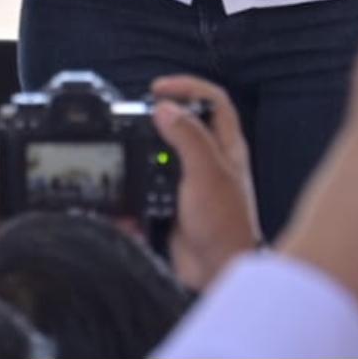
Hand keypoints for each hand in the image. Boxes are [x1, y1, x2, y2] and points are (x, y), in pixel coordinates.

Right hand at [149, 74, 263, 291]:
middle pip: (188, 121)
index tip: (159, 88)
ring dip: (148, 145)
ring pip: (167, 150)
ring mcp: (194, 181)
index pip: (214, 101)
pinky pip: (153, 182)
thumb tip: (164, 108)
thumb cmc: (224, 224)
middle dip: (162, 113)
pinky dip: (139, 179)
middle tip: (138, 111)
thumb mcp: (206, 173)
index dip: (188, 87)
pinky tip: (130, 180)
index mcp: (227, 147)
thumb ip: (188, 137)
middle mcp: (212, 160)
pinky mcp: (176, 201)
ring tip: (129, 143)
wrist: (217, 271)